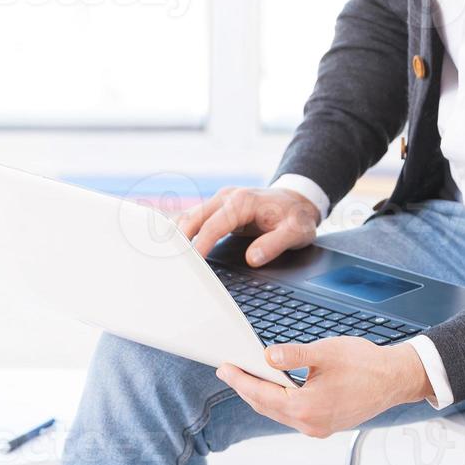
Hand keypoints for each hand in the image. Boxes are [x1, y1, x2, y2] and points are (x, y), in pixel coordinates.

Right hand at [175, 186, 319, 266]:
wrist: (297, 199)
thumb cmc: (296, 217)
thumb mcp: (295, 232)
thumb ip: (274, 244)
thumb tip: (253, 258)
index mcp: (242, 202)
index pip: (212, 226)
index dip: (199, 246)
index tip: (192, 266)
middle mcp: (227, 197)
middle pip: (193, 218)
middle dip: (179, 241)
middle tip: (170, 264)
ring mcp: (220, 201)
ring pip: (190, 216)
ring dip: (177, 236)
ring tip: (167, 258)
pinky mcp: (218, 208)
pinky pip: (195, 218)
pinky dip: (183, 232)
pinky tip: (175, 248)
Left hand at [215, 338, 432, 437]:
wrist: (394, 379)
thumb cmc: (365, 364)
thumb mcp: (325, 353)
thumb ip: (293, 355)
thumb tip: (267, 356)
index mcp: (307, 407)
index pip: (262, 394)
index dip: (240, 380)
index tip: (225, 368)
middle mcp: (310, 423)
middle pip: (266, 406)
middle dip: (246, 388)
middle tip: (230, 371)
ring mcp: (318, 427)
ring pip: (279, 412)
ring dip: (262, 395)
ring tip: (248, 376)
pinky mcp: (325, 424)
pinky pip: (293, 415)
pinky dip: (279, 401)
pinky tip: (275, 386)